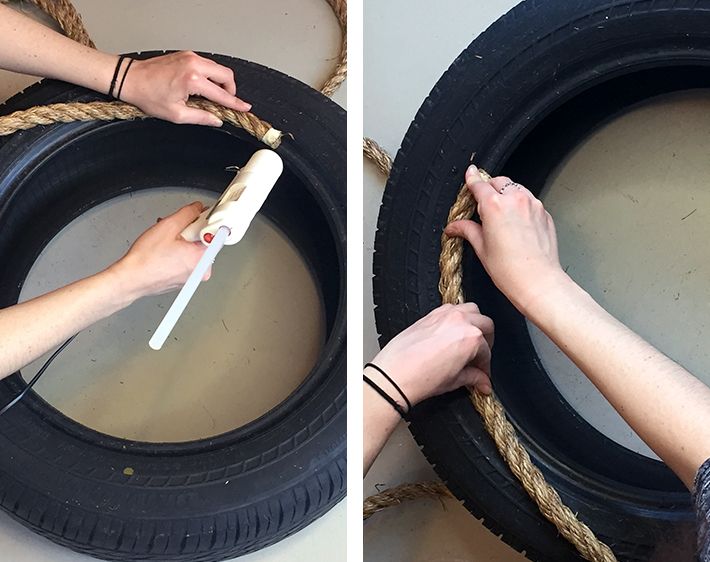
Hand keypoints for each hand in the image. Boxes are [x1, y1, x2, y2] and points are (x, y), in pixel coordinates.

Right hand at [109, 201, 210, 300]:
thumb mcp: (168, 226)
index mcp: (202, 258)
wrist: (131, 279)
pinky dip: (179, 253)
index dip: (205, 222)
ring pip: (194, 251)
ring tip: (166, 240)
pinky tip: (166, 250)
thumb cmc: (146, 260)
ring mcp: (193, 277)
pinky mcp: (185, 280)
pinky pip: (187, 261)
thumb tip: (197, 208)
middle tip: (174, 230)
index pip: (216, 234)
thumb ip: (188, 214)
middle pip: (204, 242)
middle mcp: (202, 270)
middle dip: (190, 231)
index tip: (198, 217)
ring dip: (182, 241)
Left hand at [119, 51, 251, 125]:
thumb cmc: (147, 94)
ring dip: (220, 82)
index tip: (245, 107)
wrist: (131, 78)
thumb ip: (201, 118)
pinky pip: (206, 65)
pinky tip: (202, 87)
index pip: (222, 94)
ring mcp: (190, 57)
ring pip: (217, 68)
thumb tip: (216, 120)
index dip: (235, 103)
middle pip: (226, 75)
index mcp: (192, 80)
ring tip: (212, 97)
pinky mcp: (186, 55)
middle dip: (231, 90)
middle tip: (227, 102)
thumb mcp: (176, 114)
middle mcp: (193, 64)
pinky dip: (210, 76)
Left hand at [370, 303, 493, 405]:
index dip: (485, 366)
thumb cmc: (421, 377)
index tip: (482, 373)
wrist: (395, 375)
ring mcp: (445, 314)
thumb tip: (482, 380)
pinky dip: (457, 317)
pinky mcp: (431, 314)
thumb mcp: (454, 380)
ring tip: (469, 340)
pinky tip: (453, 332)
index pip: (486, 352)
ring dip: (475, 323)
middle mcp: (460, 321)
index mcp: (472, 338)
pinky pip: (452, 308)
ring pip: (472, 310)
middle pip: (486, 325)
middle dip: (486, 341)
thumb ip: (473, 377)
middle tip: (479, 356)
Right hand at [445, 165, 565, 312]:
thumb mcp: (482, 248)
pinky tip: (516, 225)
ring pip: (516, 189)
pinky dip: (521, 206)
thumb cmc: (511, 270)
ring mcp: (533, 205)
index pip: (479, 184)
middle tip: (483, 206)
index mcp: (494, 206)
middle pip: (499, 182)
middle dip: (490, 189)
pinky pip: (530, 201)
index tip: (470, 173)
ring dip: (507, 195)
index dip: (472, 178)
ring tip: (501, 217)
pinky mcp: (544, 213)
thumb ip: (468, 230)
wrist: (538, 281)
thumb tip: (455, 227)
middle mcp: (515, 200)